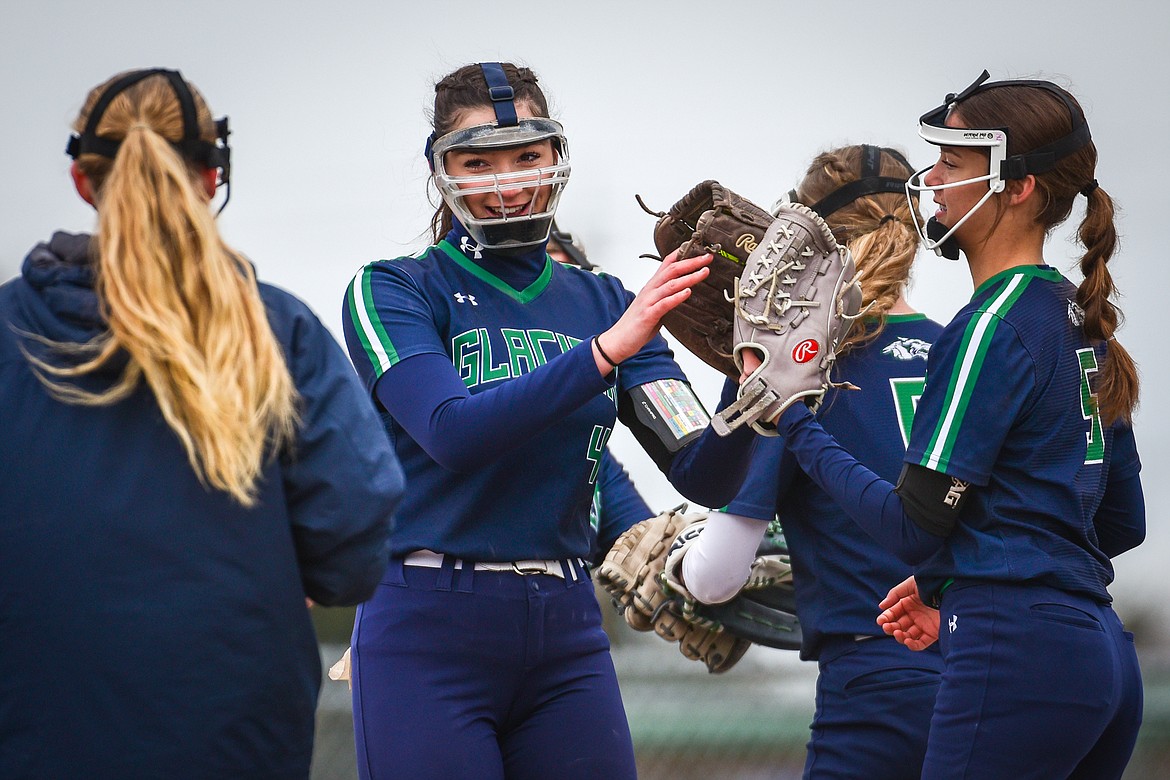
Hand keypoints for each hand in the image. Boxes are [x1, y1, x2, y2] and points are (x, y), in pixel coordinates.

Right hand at [594, 250, 710, 371]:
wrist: (618, 340)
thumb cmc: (636, 325)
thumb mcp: (654, 305)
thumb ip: (666, 296)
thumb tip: (683, 292)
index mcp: (652, 286)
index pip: (667, 263)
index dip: (683, 254)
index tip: (699, 251)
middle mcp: (650, 290)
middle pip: (672, 270)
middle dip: (691, 262)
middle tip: (706, 258)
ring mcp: (649, 302)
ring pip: (671, 284)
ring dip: (689, 277)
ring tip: (703, 273)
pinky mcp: (649, 315)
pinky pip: (664, 303)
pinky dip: (677, 297)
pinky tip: (687, 292)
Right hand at [876, 576, 938, 650]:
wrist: (951, 589)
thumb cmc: (931, 584)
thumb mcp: (911, 585)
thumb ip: (895, 594)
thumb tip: (881, 607)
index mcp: (908, 604)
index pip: (893, 614)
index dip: (886, 618)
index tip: (881, 621)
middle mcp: (914, 615)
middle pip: (898, 626)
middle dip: (891, 628)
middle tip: (888, 627)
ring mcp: (923, 625)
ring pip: (907, 636)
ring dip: (900, 637)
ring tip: (897, 633)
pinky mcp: (933, 633)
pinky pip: (920, 643)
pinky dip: (913, 645)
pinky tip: (907, 641)